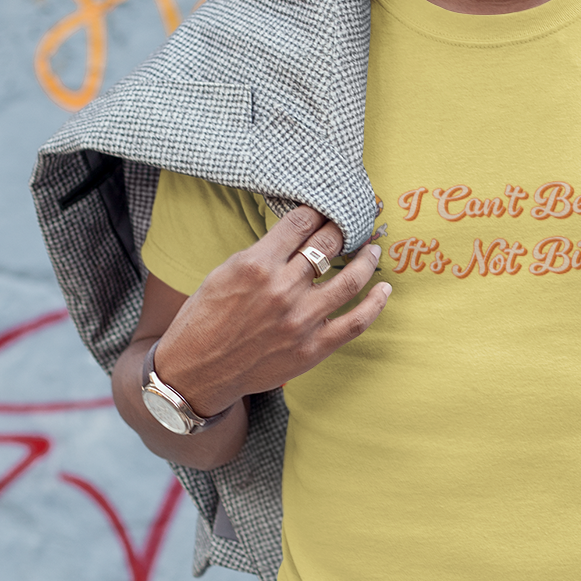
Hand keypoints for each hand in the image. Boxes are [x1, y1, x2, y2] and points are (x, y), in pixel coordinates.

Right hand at [154, 205, 390, 414]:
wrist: (197, 372)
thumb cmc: (205, 319)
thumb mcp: (224, 272)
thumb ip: (262, 253)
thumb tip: (297, 234)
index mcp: (256, 264)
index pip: (301, 222)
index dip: (318, 211)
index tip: (325, 209)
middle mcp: (282, 289)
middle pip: (328, 244)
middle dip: (343, 227)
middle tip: (351, 222)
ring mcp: (301, 320)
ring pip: (351, 278)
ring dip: (367, 258)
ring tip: (372, 249)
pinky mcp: (313, 348)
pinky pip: (356, 322)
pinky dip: (376, 303)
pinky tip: (384, 289)